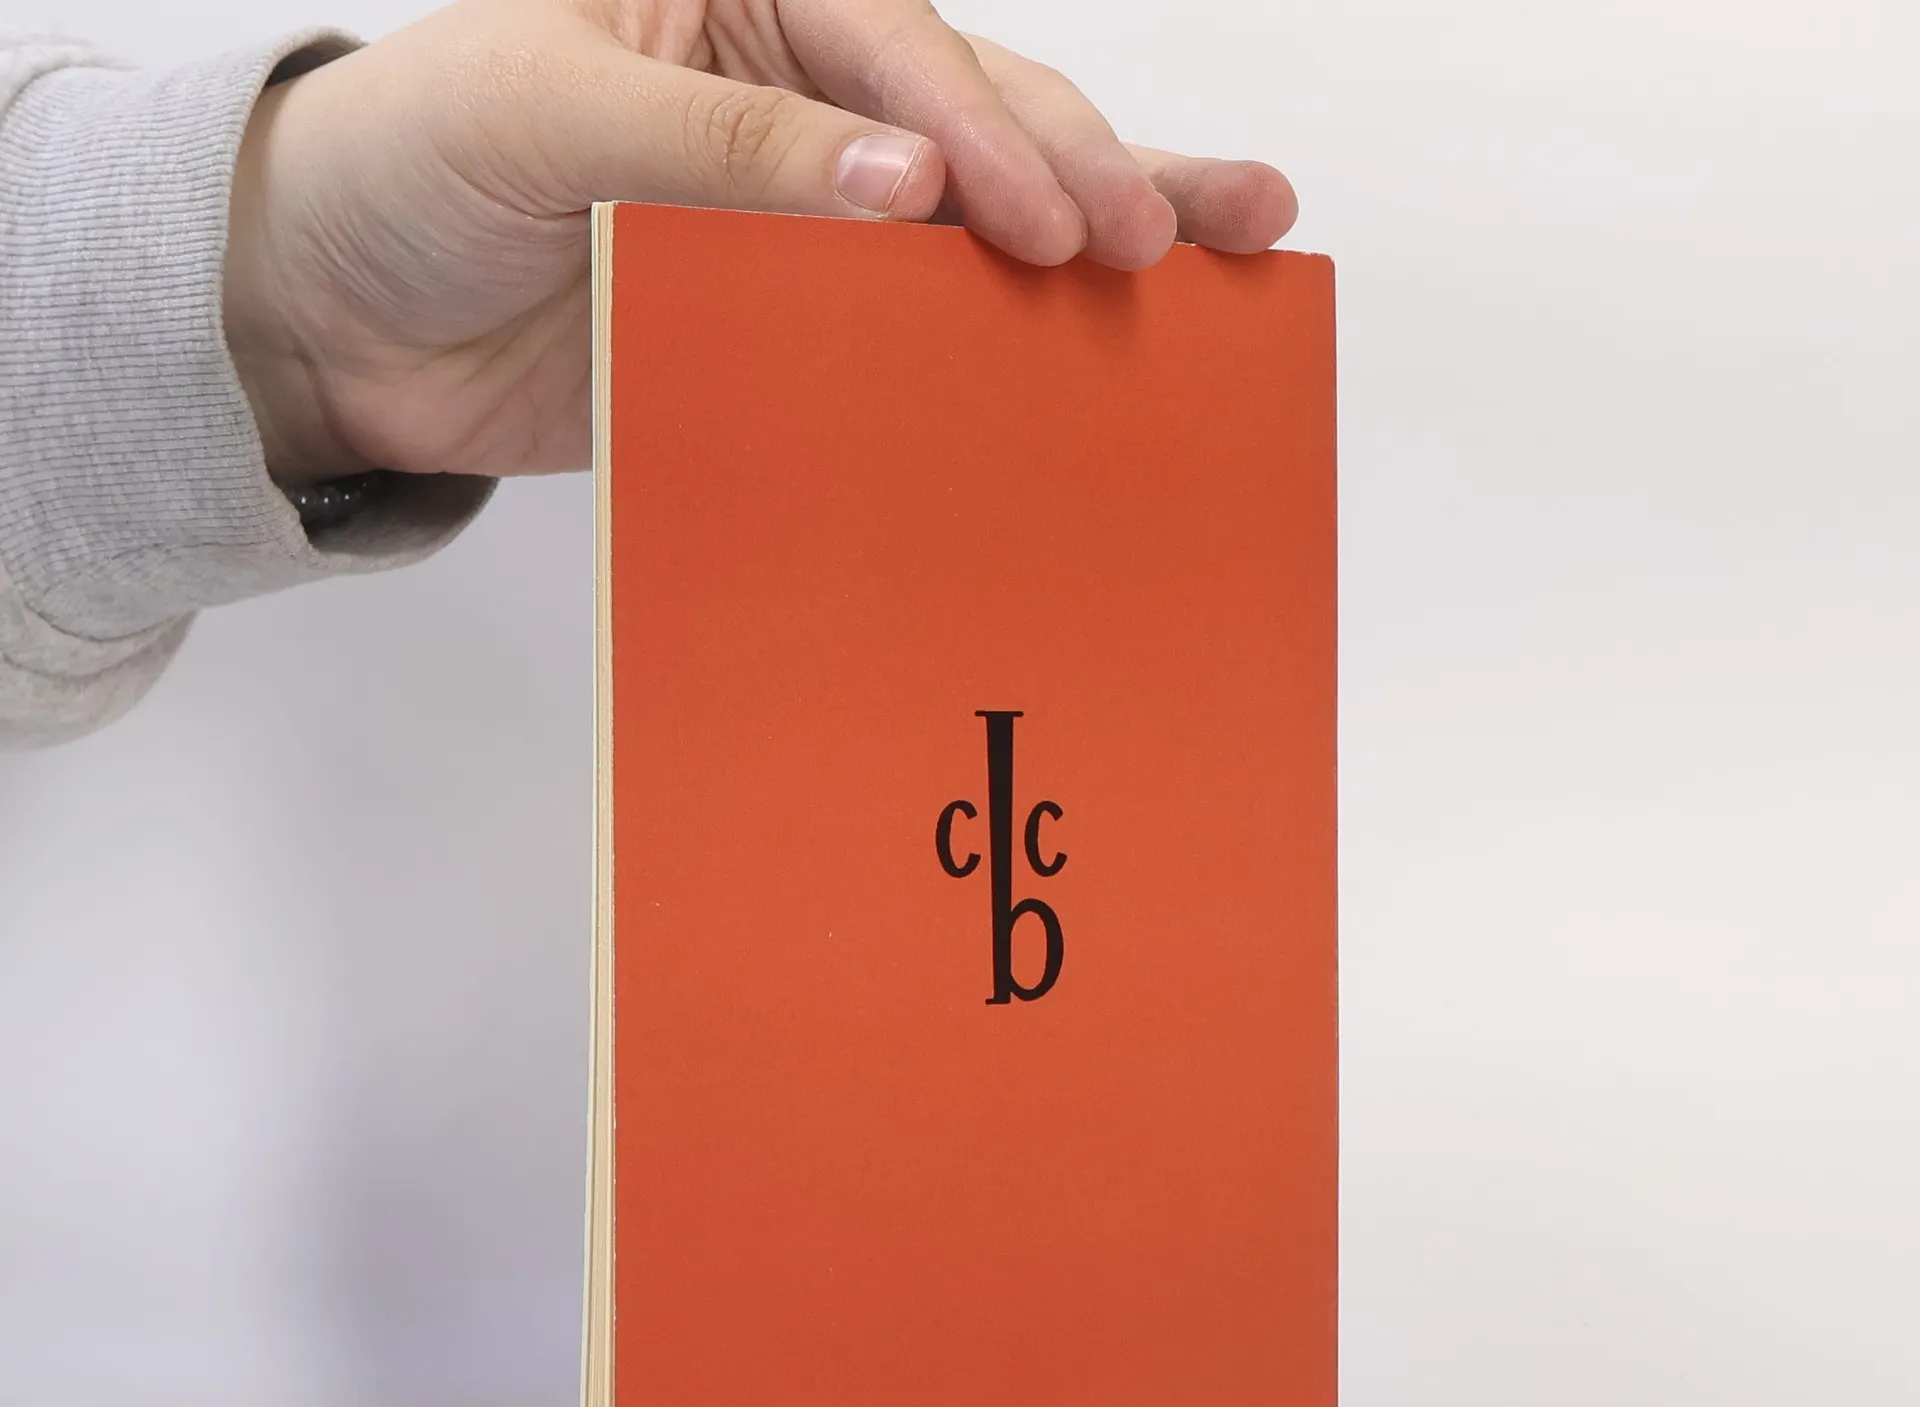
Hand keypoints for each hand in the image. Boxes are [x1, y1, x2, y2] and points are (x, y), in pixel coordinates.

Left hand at [223, 0, 1297, 480]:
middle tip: (1213, 224)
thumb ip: (719, 141)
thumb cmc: (405, 165)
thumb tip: (902, 184)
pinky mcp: (780, 322)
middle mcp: (789, 94)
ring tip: (1230, 248)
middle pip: (979, 113)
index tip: (1059, 229)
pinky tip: (1090, 353)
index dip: (990, 138)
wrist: (334, 318)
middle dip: (1102, 165)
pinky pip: (903, 333)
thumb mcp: (541, 107)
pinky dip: (993, 347)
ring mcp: (797, 214)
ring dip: (1100, 229)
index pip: (898, 53)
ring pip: (973, 218)